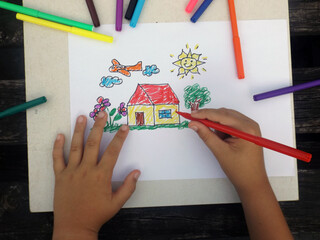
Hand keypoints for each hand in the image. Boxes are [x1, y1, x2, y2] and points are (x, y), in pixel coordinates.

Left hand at [52, 111, 139, 239]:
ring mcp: (71, 172)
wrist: (74, 227)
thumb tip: (137, 172)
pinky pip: (57, 159)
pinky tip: (60, 135)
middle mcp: (86, 169)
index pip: (113, 151)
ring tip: (82, 117)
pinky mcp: (60, 176)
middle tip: (101, 113)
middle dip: (98, 126)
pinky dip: (57, 146)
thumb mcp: (117, 203)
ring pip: (75, 147)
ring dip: (79, 130)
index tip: (123, 127)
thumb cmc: (96, 215)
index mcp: (101, 175)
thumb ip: (128, 187)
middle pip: (93, 143)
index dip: (119, 137)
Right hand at [188, 108, 267, 192]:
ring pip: (227, 118)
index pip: (221, 115)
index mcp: (246, 129)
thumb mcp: (220, 151)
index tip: (191, 115)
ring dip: (216, 125)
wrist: (252, 182)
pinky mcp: (246, 131)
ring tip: (215, 139)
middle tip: (195, 122)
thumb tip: (194, 124)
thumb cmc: (240, 170)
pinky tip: (220, 139)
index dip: (205, 114)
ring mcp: (249, 127)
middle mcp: (250, 124)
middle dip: (210, 118)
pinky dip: (222, 129)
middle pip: (225, 113)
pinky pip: (231, 124)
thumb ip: (206, 135)